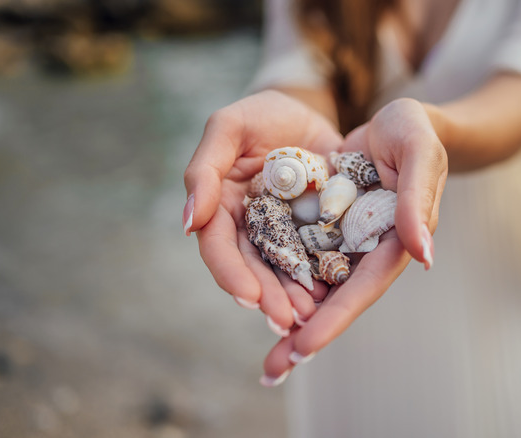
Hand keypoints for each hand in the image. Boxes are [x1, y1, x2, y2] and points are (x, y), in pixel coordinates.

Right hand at [183, 90, 342, 333]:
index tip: (249, 297)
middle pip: (253, 268)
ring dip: (293, 297)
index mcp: (221, 206)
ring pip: (284, 271)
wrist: (307, 112)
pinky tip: (333, 296)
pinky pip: (317, 258)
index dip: (231, 273)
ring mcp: (283, 232)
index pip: (218, 247)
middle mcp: (249, 227)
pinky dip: (322, 278)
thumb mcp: (230, 127)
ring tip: (310, 316)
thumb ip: (205, 170)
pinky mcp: (315, 232)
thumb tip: (187, 223)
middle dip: (267, 296)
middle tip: (286, 319)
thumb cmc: (261, 114)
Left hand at [259, 98, 448, 384]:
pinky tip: (256, 299)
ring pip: (315, 287)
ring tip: (266, 360)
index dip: (335, 318)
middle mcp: (368, 250)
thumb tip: (423, 257)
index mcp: (395, 241)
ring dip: (289, 318)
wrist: (400, 121)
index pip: (364, 287)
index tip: (304, 347)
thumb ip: (417, 200)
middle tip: (272, 372)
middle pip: (336, 300)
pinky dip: (281, 280)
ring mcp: (345, 241)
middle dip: (306, 336)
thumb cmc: (415, 131)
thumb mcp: (419, 153)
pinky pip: (300, 256)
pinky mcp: (325, 226)